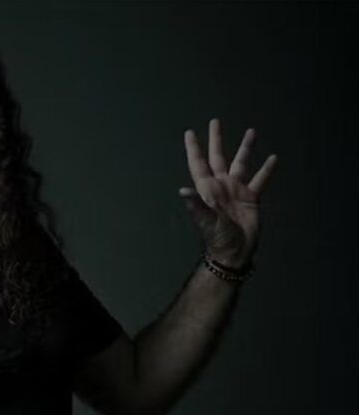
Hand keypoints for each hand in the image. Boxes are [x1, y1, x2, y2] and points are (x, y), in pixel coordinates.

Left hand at [180, 118, 278, 267]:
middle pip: (218, 156)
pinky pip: (260, 180)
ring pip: (241, 163)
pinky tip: (272, 158)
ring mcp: (236, 190)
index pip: (198, 163)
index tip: (189, 133)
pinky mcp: (251, 198)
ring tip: (251, 131)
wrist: (235, 251)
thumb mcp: (206, 219)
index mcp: (207, 188)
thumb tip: (182, 190)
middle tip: (215, 122)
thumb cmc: (217, 237)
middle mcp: (221, 185)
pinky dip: (266, 169)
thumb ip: (196, 204)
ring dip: (245, 148)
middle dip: (216, 140)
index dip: (194, 149)